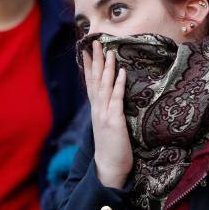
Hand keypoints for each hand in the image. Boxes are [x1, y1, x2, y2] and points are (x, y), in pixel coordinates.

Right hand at [83, 40, 132, 188]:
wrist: (109, 168)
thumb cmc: (111, 148)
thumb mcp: (107, 126)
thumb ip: (108, 112)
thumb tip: (111, 100)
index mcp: (96, 110)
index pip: (91, 83)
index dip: (88, 66)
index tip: (86, 50)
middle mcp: (98, 109)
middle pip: (95, 80)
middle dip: (95, 60)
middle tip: (94, 41)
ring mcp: (105, 114)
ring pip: (105, 86)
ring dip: (107, 67)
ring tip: (108, 51)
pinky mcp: (115, 121)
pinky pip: (117, 98)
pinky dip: (119, 84)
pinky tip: (122, 71)